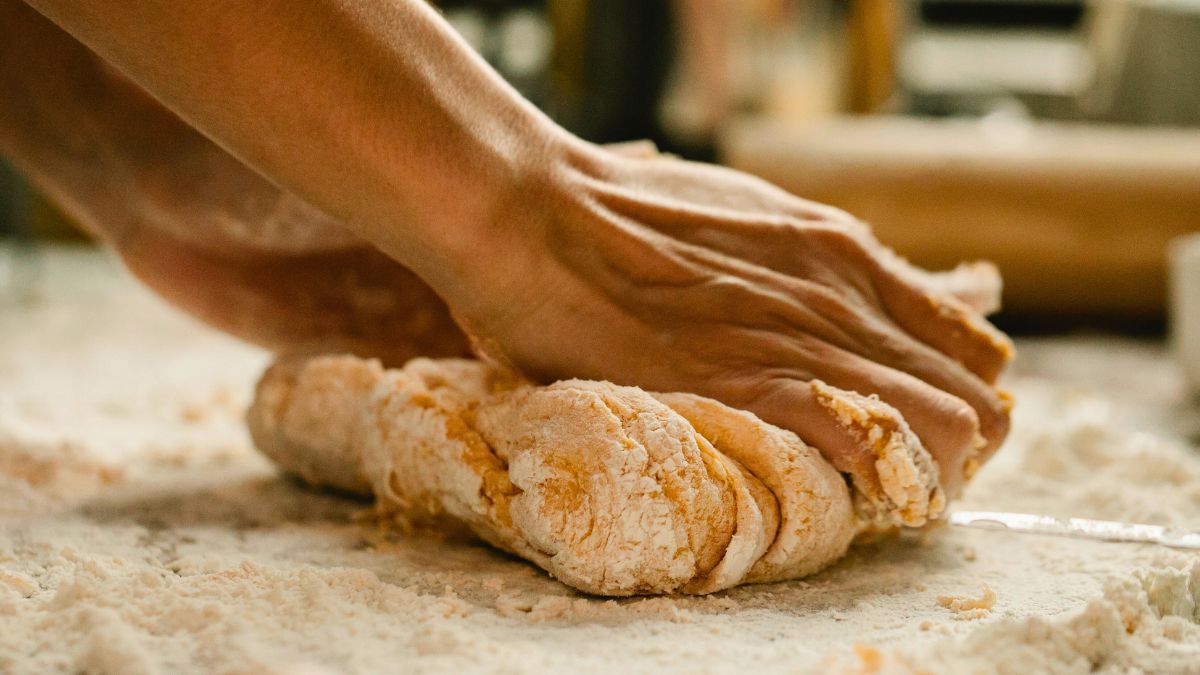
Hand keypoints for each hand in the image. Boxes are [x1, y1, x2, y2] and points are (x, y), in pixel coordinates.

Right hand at [449, 141, 1013, 504]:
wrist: (542, 215)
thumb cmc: (624, 213)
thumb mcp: (756, 218)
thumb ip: (830, 263)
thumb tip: (891, 293)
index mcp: (847, 255)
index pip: (971, 345)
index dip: (954, 397)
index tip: (914, 425)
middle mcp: (849, 298)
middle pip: (975, 400)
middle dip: (951, 448)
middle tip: (889, 472)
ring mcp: (811, 343)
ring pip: (950, 430)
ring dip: (921, 473)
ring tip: (862, 490)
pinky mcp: (759, 388)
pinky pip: (870, 446)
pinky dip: (872, 481)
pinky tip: (836, 490)